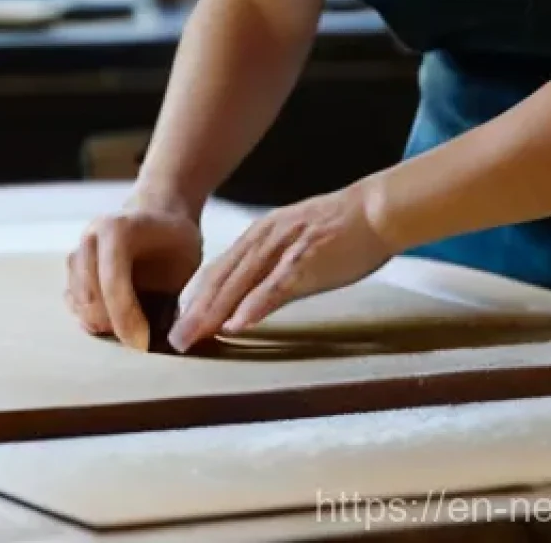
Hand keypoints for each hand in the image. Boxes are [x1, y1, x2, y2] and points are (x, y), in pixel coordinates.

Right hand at [65, 200, 202, 350]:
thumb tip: (170, 334)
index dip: (125, 316)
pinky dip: (90, 318)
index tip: (143, 341)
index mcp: (116, 228)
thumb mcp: (187, 257)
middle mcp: (90, 238)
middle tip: (140, 338)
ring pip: (78, 302)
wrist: (160, 216)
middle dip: (114, 323)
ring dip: (102, 322)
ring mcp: (77, 252)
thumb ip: (176, 289)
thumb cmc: (176, 240)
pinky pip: (73, 302)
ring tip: (131, 327)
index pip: (112, 281)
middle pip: (89, 296)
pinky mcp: (73, 270)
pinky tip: (114, 321)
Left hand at [168, 188, 393, 352]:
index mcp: (258, 236)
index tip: (177, 323)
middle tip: (175, 341)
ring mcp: (282, 250)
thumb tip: (249, 302)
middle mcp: (262, 240)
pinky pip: (274, 287)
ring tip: (193, 337)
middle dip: (193, 312)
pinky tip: (236, 325)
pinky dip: (253, 307)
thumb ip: (270, 271)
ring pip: (238, 284)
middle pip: (219, 280)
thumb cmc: (340, 232)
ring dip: (212, 313)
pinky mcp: (306, 261)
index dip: (194, 298)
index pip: (217, 271)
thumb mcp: (294, 247)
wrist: (375, 209)